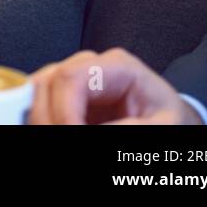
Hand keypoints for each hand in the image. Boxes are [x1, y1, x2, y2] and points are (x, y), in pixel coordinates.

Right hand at [28, 48, 200, 124]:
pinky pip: (39, 103)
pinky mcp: (65, 96)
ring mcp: (74, 79)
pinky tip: (50, 129)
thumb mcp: (162, 126)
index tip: (69, 134)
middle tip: (58, 141)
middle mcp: (89, 65)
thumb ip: (128, 128)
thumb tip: (81, 129)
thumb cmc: (170, 121)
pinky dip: (40, 119)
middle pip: (46, 82)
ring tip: (55, 136)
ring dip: (40, 119)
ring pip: (36, 91)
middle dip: (47, 118)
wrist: (170, 122)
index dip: (63, 111)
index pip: (71, 76)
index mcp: (118, 66)